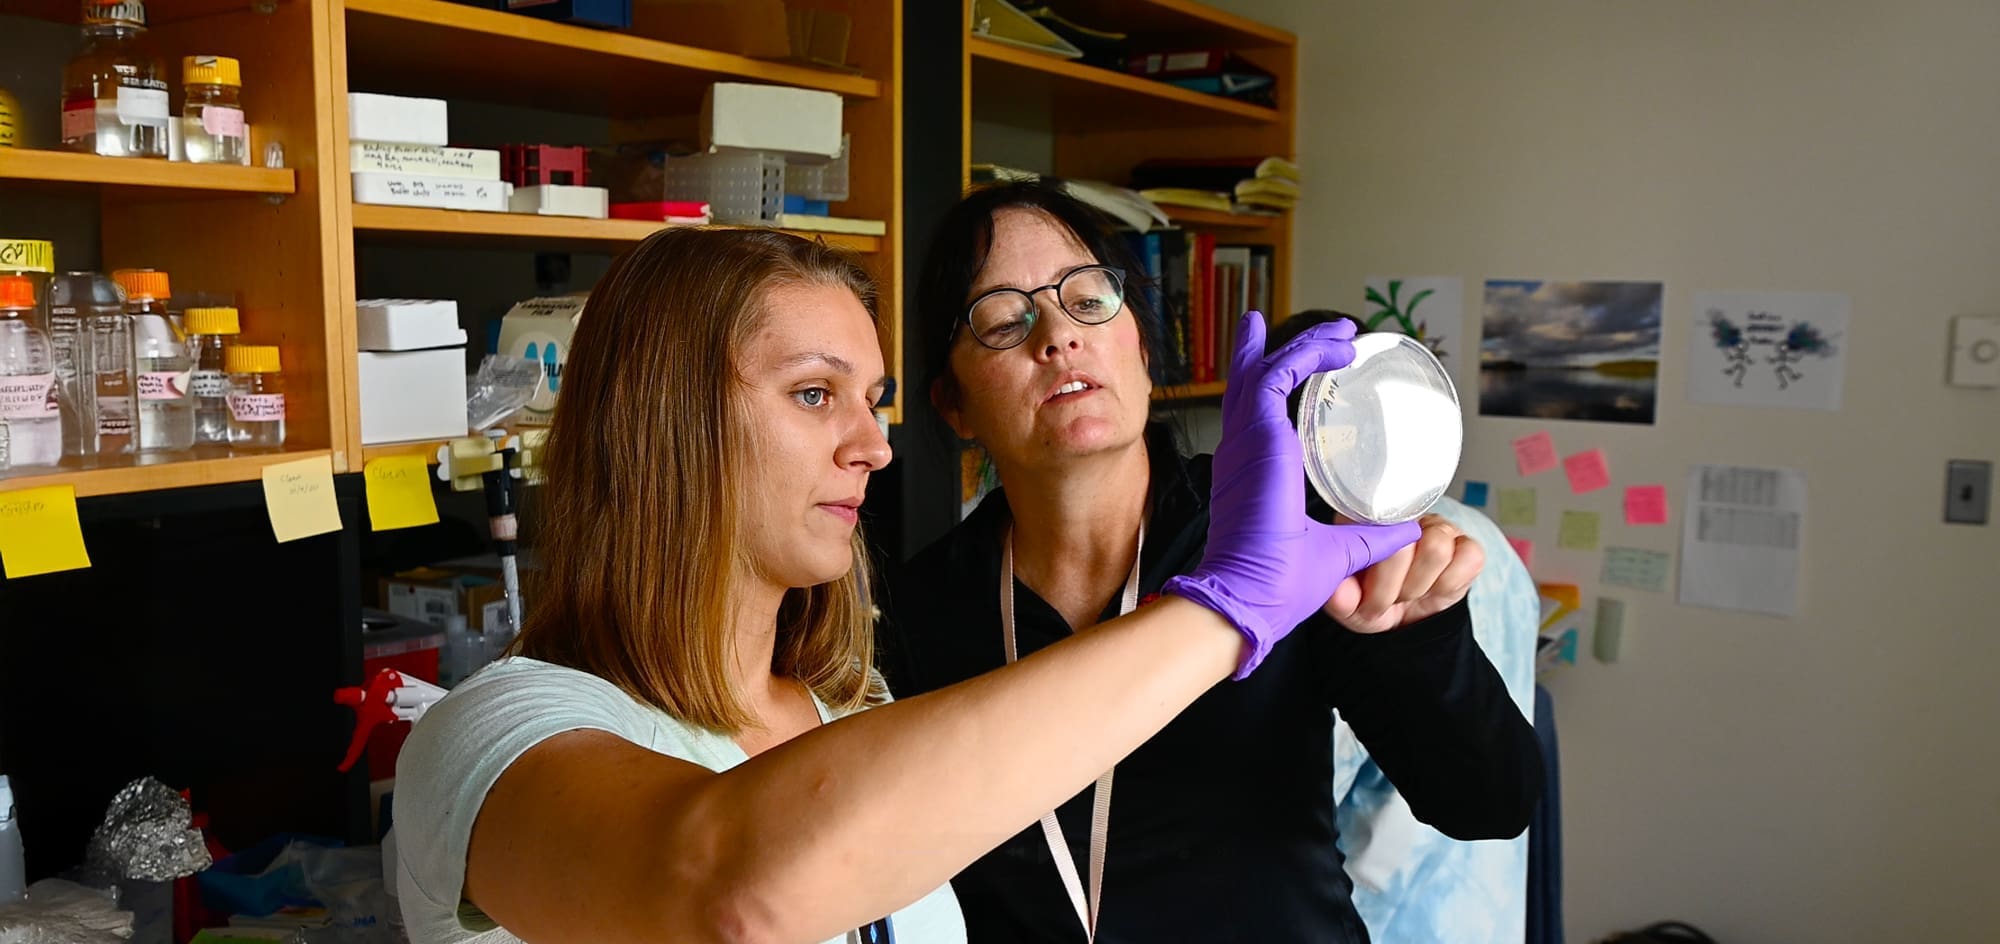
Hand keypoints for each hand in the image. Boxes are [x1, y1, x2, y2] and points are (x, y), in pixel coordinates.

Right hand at [1164, 312, 1421, 678]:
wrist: (1250, 595)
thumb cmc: (1278, 584)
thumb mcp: (1336, 553)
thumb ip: (1369, 539)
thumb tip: (1407, 531)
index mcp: (1252, 473)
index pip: (1260, 413)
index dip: (1284, 382)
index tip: (1317, 366)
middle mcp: (1242, 451)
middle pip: (1256, 382)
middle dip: (1288, 350)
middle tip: (1328, 333)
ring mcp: (1245, 441)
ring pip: (1266, 371)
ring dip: (1305, 344)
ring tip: (1340, 330)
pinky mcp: (1258, 436)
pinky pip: (1278, 377)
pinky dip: (1306, 356)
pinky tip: (1337, 348)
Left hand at [1324, 514, 1482, 633]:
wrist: (1406, 621)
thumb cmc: (1372, 601)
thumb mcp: (1350, 605)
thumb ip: (1340, 596)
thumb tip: (1338, 590)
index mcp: (1368, 520)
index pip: (1371, 526)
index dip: (1371, 570)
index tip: (1365, 595)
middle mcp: (1405, 516)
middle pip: (1403, 541)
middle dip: (1391, 586)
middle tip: (1385, 600)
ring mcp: (1439, 527)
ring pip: (1436, 549)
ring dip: (1418, 585)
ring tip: (1407, 594)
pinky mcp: (1469, 546)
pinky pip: (1469, 559)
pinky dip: (1449, 584)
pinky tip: (1435, 589)